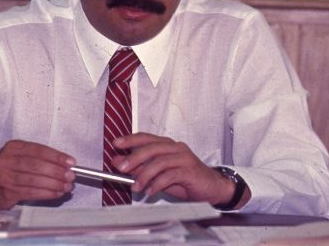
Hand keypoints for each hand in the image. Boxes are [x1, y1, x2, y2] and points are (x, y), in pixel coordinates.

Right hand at [0, 140, 75, 209]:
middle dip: (56, 171)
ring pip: (34, 180)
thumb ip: (40, 157)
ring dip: (54, 184)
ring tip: (66, 186)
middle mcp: (7, 160)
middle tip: (70, 176)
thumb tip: (66, 164)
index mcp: (13, 147)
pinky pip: (30, 193)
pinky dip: (46, 193)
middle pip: (36, 165)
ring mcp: (5, 177)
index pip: (38, 150)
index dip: (56, 156)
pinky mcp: (6, 192)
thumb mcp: (20, 155)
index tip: (70, 162)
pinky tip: (56, 193)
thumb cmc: (9, 167)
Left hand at [112, 132, 248, 206]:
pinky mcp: (189, 171)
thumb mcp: (159, 173)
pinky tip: (151, 191)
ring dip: (144, 175)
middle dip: (133, 158)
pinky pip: (170, 175)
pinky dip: (157, 184)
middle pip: (151, 148)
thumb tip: (119, 163)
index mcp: (167, 144)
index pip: (146, 137)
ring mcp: (184, 158)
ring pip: (159, 161)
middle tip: (121, 168)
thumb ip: (140, 167)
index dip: (130, 139)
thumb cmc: (185, 179)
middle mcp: (175, 147)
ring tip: (136, 187)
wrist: (212, 188)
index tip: (116, 144)